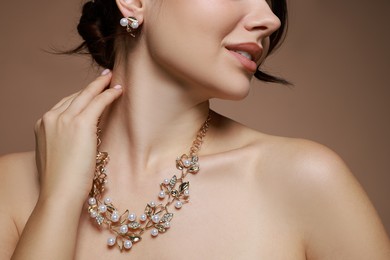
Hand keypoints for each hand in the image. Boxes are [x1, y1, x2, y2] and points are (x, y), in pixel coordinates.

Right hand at [34, 70, 121, 203]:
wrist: (59, 192)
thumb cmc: (61, 181)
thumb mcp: (57, 154)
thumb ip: (64, 140)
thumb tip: (81, 136)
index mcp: (42, 125)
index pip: (64, 105)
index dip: (80, 97)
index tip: (91, 92)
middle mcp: (50, 118)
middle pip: (75, 96)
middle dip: (91, 86)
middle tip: (104, 77)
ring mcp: (64, 119)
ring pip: (87, 96)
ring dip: (101, 86)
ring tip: (113, 79)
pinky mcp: (80, 124)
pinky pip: (98, 102)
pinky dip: (109, 94)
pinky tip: (119, 90)